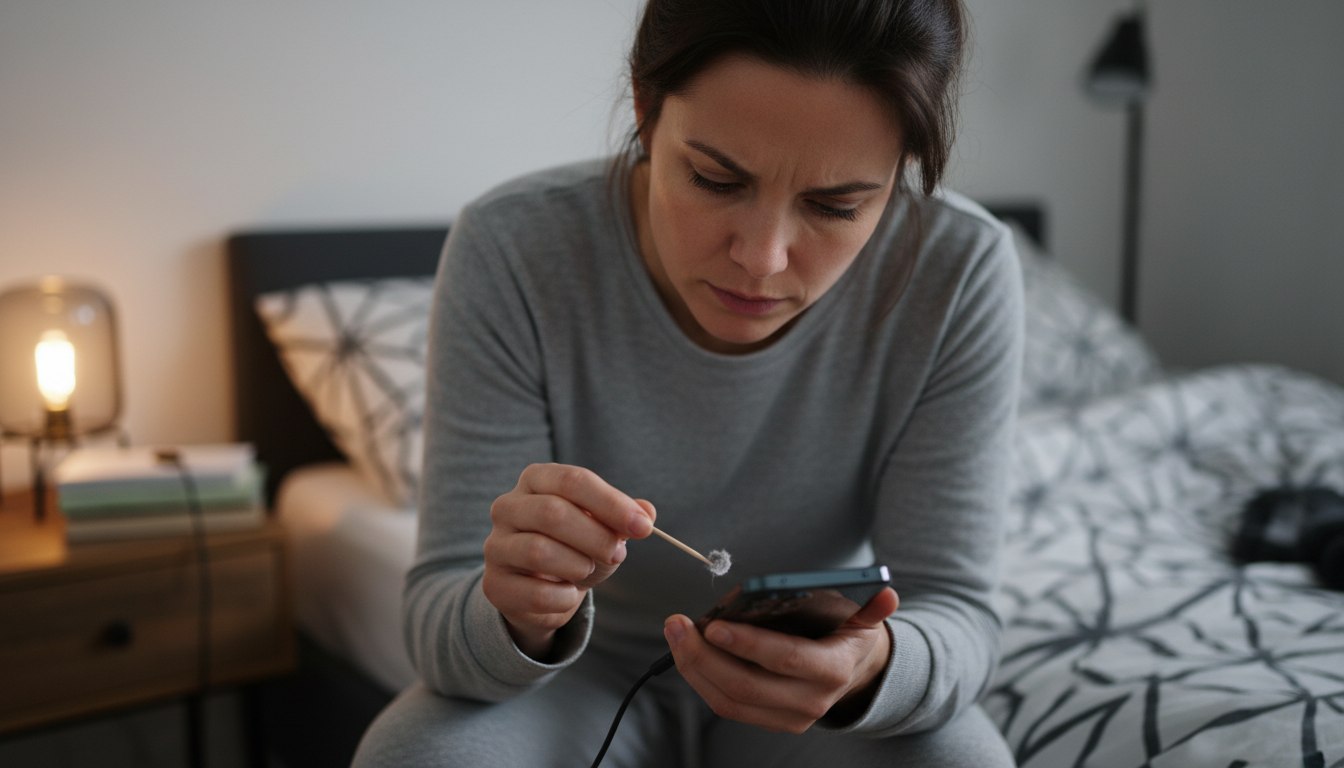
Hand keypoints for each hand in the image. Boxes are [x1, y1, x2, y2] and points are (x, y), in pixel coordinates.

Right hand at [482, 463, 653, 659]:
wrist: (544, 590)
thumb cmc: (576, 547)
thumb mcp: (605, 526)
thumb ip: (625, 517)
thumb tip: (646, 513)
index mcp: (536, 479)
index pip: (573, 481)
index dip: (612, 504)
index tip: (643, 527)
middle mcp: (508, 506)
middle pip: (553, 513)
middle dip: (596, 537)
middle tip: (618, 553)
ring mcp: (496, 545)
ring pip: (539, 551)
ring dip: (578, 565)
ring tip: (588, 569)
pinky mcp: (494, 584)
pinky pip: (535, 593)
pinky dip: (564, 598)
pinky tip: (570, 593)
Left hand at [663, 587, 898, 732]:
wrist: (856, 676)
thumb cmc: (847, 635)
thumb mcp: (863, 619)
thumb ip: (873, 608)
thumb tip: (887, 595)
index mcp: (832, 670)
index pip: (784, 659)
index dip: (747, 645)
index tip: (714, 626)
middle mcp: (809, 701)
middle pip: (745, 686)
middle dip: (703, 656)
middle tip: (677, 625)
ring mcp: (788, 717)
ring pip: (729, 700)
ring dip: (694, 668)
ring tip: (675, 633)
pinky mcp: (769, 720)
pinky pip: (727, 705)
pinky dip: (701, 679)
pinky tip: (685, 651)